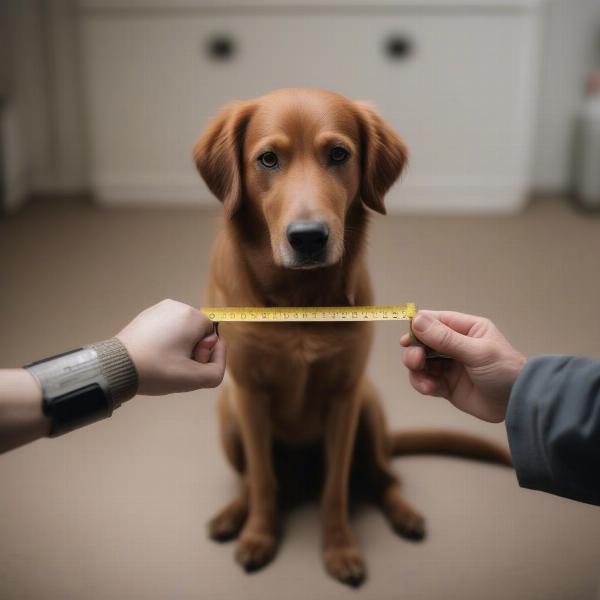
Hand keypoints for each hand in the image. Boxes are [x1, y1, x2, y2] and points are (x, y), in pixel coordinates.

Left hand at [117, 299, 225, 394]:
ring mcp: (159, 308)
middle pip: (197, 333)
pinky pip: (166, 329)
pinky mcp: (146, 315)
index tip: (186, 365)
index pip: (212, 336)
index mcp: (191, 316)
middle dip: (191, 350)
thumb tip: (218, 349)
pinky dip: (164, 342)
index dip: (203, 355)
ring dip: (178, 347)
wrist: (117, 367)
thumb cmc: (157, 371)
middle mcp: (177, 306)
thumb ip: (218, 370)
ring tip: (161, 361)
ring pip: (182, 331)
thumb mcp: (194, 379)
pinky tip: (152, 355)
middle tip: (174, 365)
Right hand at [400, 311, 526, 422]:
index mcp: (466, 329)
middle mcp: (455, 344)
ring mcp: (450, 365)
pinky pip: (426, 381)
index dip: (417, 328)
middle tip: (416, 361)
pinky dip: (423, 384)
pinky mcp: (447, 385)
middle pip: (422, 342)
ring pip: (420, 362)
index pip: (434, 320)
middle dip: (415, 352)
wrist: (520, 404)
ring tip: (425, 382)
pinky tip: (430, 389)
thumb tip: (417, 320)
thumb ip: (446, 338)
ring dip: (417, 370)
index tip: (407, 340)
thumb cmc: (506, 372)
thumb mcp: (477, 352)